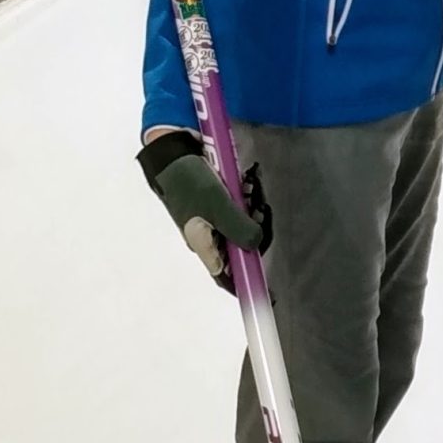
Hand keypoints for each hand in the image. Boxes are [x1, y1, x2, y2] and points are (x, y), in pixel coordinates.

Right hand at [138, 130, 269, 290]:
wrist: (173, 152)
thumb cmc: (190, 183)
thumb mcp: (218, 206)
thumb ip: (239, 229)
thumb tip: (256, 245)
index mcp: (203, 245)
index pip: (226, 276)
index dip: (245, 284)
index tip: (268, 291)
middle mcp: (208, 236)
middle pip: (240, 248)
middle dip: (254, 233)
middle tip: (260, 212)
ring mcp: (213, 219)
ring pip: (241, 226)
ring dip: (251, 213)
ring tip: (251, 194)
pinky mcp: (217, 202)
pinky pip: (238, 209)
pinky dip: (244, 201)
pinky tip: (246, 186)